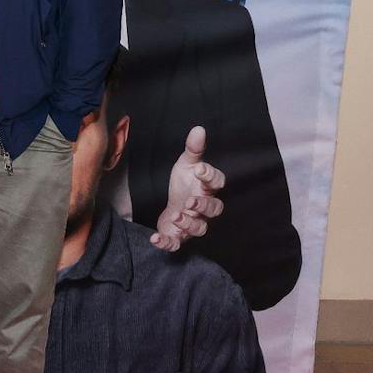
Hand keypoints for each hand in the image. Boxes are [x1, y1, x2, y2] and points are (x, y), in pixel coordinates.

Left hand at [151, 126, 224, 250]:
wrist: (173, 205)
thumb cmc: (184, 184)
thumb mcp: (186, 164)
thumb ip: (193, 149)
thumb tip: (198, 129)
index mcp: (206, 188)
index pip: (217, 183)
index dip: (210, 177)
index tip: (200, 169)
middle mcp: (203, 208)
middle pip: (214, 209)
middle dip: (203, 206)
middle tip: (190, 201)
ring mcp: (192, 222)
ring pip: (199, 228)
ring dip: (188, 224)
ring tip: (176, 215)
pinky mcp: (179, 235)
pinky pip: (176, 243)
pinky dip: (167, 243)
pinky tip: (155, 238)